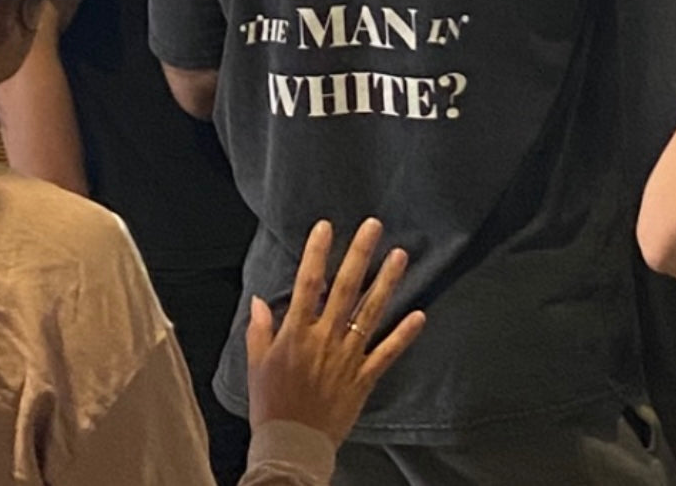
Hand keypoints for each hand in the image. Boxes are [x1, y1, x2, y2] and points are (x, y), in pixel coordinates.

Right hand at [246, 218, 425, 444]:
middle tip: (374, 226)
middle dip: (360, 255)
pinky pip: (386, 353)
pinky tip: (419, 315)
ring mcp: (347, 358)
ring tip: (400, 255)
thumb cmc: (270, 404)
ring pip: (370, 313)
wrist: (291, 448)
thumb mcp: (256, 365)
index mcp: (297, 333)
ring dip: (386, 283)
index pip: (308, 284)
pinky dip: (403, 335)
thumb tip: (259, 299)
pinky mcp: (363, 378)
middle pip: (346, 289)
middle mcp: (325, 339)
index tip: (326, 226)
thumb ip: (259, 329)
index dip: (317, 253)